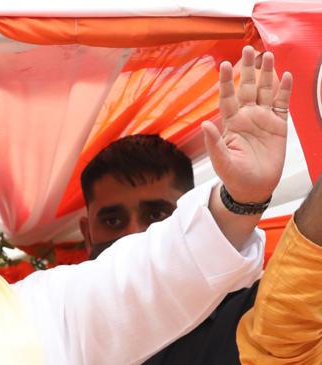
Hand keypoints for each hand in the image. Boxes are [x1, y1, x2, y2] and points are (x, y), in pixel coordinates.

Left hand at [202, 46, 292, 203]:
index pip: (227, 97)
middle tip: (248, 49)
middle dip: (248, 69)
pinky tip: (286, 76)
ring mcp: (263, 119)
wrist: (253, 187)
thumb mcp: (222, 160)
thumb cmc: (234, 175)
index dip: (226, 82)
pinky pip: (282, 104)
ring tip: (268, 56)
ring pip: (266, 91)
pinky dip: (285, 90)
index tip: (223, 65)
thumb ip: (214, 142)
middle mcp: (247, 117)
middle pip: (248, 87)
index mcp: (231, 123)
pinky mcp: (279, 125)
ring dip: (267, 74)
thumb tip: (205, 124)